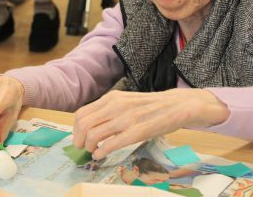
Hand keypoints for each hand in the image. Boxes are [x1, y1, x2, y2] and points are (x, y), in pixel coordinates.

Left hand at [72, 89, 229, 159]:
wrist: (177, 105)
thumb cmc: (152, 105)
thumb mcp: (127, 101)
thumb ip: (110, 109)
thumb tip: (91, 124)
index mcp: (112, 98)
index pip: (82, 113)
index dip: (76, 129)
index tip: (80, 138)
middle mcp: (116, 106)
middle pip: (84, 125)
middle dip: (79, 140)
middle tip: (84, 148)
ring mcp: (126, 119)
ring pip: (94, 135)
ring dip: (89, 147)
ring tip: (94, 151)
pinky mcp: (136, 132)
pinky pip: (110, 145)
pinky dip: (100, 153)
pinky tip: (101, 155)